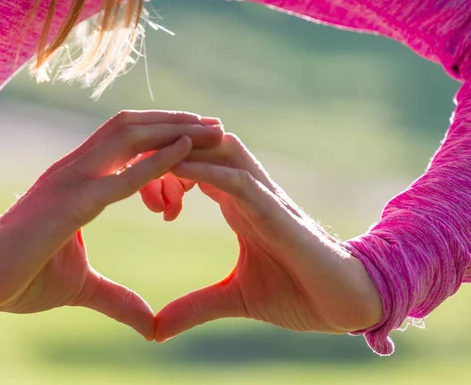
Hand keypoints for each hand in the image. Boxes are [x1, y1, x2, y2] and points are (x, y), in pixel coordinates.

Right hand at [0, 111, 223, 339]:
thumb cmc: (22, 276)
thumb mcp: (82, 286)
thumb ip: (117, 297)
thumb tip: (150, 323)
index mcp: (78, 179)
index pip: (126, 141)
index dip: (162, 134)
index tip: (199, 138)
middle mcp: (76, 169)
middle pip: (133, 128)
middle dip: (177, 122)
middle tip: (217, 125)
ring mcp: (73, 180)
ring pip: (130, 137)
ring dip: (174, 130)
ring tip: (213, 130)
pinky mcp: (72, 202)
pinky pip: (121, 176)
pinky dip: (156, 161)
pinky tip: (187, 150)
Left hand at [155, 133, 381, 341]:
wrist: (344, 303)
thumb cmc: (296, 293)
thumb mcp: (233, 299)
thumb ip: (194, 307)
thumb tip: (155, 330)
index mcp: (236, 202)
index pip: (194, 164)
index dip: (161, 169)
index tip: (138, 193)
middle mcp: (247, 190)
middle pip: (202, 145)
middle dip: (164, 148)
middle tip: (131, 170)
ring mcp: (263, 196)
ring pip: (219, 150)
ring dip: (181, 149)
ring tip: (143, 162)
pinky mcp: (275, 211)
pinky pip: (237, 180)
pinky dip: (205, 171)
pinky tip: (174, 172)